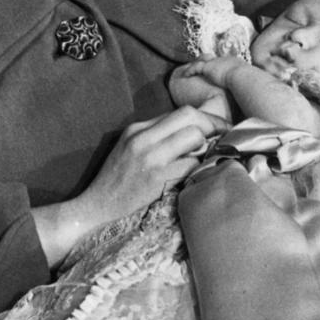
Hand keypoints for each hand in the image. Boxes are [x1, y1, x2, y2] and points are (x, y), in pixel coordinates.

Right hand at [32, 106, 221, 268]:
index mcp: (137, 128)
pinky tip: (199, 176)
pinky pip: (190, 166)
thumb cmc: (115, 180)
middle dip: (213, 127)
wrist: (96, 207)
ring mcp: (150, 158)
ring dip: (207, 149)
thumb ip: (155, 136)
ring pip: (194, 139)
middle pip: (190, 118)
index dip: (206, 119)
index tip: (217, 129)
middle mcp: (143, 138)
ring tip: (209, 159)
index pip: (181, 111)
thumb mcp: (129, 147)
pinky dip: (199, 169)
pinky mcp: (157, 180)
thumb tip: (191, 131)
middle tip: (223, 140)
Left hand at [177, 54, 247, 90]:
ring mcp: (216, 62)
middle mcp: (224, 60)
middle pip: (212, 59)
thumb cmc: (248, 83)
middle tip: (201, 66)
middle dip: (206, 62)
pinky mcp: (208, 67)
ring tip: (190, 70)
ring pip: (202, 61)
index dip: (217, 65)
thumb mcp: (248, 82)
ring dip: (196, 65)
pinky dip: (190, 70)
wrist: (243, 78)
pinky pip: (196, 67)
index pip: (224, 62)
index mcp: (235, 62)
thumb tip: (248, 95)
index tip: (214, 69)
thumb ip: (245, 85)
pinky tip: (185, 75)